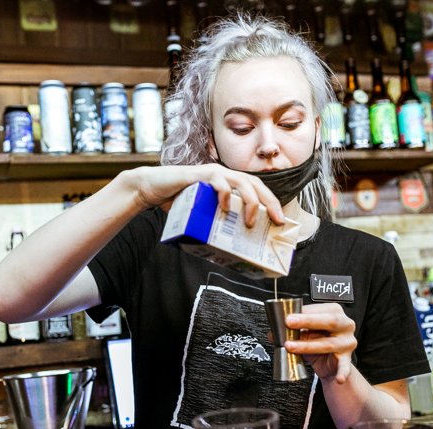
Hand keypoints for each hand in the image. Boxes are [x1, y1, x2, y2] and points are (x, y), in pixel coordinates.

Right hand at [126, 163, 284, 225]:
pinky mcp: (199, 174)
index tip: (281, 220)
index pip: (256, 189)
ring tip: (250, 220)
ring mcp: (213, 173)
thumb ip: (215, 223)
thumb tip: (230, 250)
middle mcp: (224, 176)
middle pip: (255, 184)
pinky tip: (225, 206)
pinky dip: (224, 193)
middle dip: (269, 202)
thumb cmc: (177, 202)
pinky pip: (218, 181)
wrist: (152, 189)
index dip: (271, 202)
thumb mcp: (202, 214)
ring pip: (242, 181)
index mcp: (228, 184)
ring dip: (250, 201)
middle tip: (276, 220)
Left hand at [284, 303, 356, 383]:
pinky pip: (345, 366)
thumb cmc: (317, 342)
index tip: (287, 315)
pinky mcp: (347, 359)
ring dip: (307, 345)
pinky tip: (339, 378)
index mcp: (335, 312)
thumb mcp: (304, 333)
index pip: (319, 308)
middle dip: (307, 321)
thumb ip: (291, 330)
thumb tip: (273, 332)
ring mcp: (347, 342)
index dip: (303, 312)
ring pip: (328, 343)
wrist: (329, 363)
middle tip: (289, 322)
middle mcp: (345, 325)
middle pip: (329, 321)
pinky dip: (343, 372)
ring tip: (291, 346)